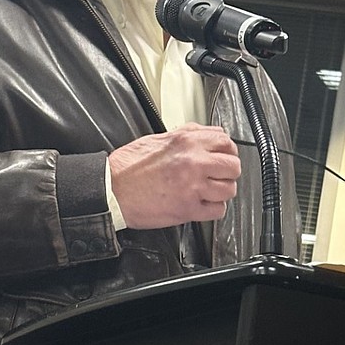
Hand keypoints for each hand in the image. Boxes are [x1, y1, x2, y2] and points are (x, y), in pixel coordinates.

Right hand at [107, 123, 240, 228]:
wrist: (111, 190)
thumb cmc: (128, 167)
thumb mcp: (157, 138)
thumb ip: (186, 134)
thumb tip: (206, 133)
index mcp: (186, 142)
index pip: (226, 142)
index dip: (228, 151)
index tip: (224, 156)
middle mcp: (193, 163)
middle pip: (233, 167)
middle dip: (228, 172)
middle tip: (219, 176)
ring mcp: (193, 187)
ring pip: (229, 190)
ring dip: (221, 192)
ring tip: (210, 191)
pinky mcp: (188, 209)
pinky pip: (217, 211)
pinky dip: (212, 209)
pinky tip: (203, 204)